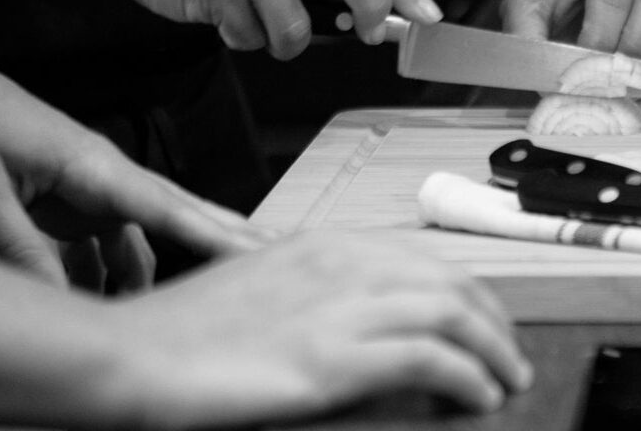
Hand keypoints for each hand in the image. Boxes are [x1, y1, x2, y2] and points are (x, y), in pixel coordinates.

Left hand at [0, 60, 276, 288]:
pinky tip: (99, 296)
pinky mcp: (67, 193)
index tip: (260, 254)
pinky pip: (103, 237)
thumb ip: (20, 248)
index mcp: (91, 163)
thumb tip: (60, 300)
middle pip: (181, 212)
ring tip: (178, 307)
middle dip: (226, 237)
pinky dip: (106, 268)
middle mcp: (102, 173)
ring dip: (153, 270)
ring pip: (142, 232)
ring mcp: (87, 183)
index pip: (170, 209)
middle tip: (275, 258)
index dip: (218, 236)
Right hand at [107, 231, 533, 428]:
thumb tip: (362, 319)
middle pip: (453, 282)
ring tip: (508, 380)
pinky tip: (478, 396)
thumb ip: (318, 292)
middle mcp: (343, 263)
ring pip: (453, 314)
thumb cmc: (186, 331)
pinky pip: (430, 358)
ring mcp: (341, 306)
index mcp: (326, 244)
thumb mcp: (264, 288)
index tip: (487, 322)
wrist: (131, 355)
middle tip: (509, 355)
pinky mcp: (335, 355)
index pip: (426, 261)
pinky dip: (468, 376)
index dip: (471, 294)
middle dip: (495, 322)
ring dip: (494, 351)